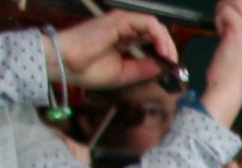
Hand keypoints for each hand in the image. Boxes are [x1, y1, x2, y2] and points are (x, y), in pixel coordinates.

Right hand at [50, 12, 179, 91]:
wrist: (67, 64)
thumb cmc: (88, 70)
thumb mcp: (125, 74)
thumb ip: (145, 69)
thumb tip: (166, 67)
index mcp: (125, 42)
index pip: (152, 42)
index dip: (166, 54)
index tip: (172, 70)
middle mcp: (125, 30)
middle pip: (156, 33)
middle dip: (170, 49)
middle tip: (174, 65)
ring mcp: (123, 24)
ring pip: (155, 26)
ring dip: (167, 43)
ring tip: (169, 59)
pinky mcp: (120, 20)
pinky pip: (148, 23)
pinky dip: (160, 36)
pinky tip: (162, 51)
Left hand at [198, 0, 241, 128]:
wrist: (228, 89)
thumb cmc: (235, 73)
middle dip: (238, 3)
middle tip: (227, 18)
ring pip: (239, 1)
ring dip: (225, 9)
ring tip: (222, 27)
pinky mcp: (241, 30)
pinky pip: (226, 10)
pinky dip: (218, 18)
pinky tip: (220, 34)